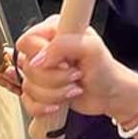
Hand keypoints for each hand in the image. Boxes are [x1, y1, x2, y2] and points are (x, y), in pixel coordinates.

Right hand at [14, 16, 137, 119]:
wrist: (110, 94)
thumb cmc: (105, 69)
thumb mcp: (91, 48)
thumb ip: (62, 45)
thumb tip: (37, 59)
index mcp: (53, 31)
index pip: (27, 41)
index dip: (42, 55)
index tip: (65, 63)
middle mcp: (44, 50)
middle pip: (28, 66)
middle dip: (54, 78)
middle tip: (75, 75)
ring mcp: (40, 71)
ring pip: (28, 86)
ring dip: (54, 93)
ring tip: (73, 88)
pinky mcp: (39, 91)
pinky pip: (27, 102)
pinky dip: (44, 107)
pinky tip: (59, 104)